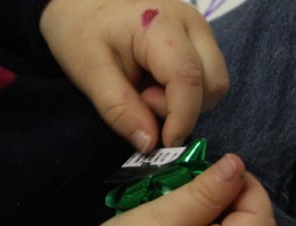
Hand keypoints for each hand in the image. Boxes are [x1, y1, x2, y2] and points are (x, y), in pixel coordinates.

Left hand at [40, 0, 228, 152]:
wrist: (81, 5)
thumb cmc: (81, 31)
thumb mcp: (89, 72)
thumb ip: (119, 109)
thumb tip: (149, 143)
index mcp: (162, 25)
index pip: (188, 79)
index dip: (181, 118)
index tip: (162, 143)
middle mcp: (192, 25)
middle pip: (213, 84)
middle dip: (184, 109)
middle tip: (143, 103)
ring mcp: (199, 31)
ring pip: (214, 84)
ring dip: (186, 104)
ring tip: (147, 94)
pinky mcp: (198, 41)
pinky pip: (206, 79)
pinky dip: (186, 96)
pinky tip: (156, 87)